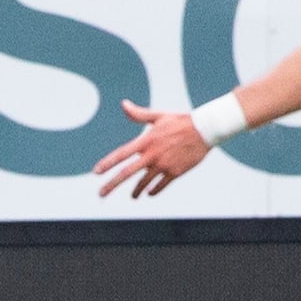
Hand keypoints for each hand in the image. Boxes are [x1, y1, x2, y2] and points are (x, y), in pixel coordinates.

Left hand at [92, 101, 212, 199]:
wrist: (205, 130)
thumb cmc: (181, 121)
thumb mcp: (159, 116)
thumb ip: (139, 114)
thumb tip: (123, 104)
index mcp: (146, 140)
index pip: (121, 154)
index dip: (107, 163)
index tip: (96, 172)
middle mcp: (152, 154)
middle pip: (127, 173)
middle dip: (111, 185)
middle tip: (100, 194)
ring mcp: (163, 165)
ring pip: (143, 183)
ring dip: (136, 191)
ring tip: (133, 196)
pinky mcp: (175, 172)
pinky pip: (160, 186)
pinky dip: (153, 191)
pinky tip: (150, 193)